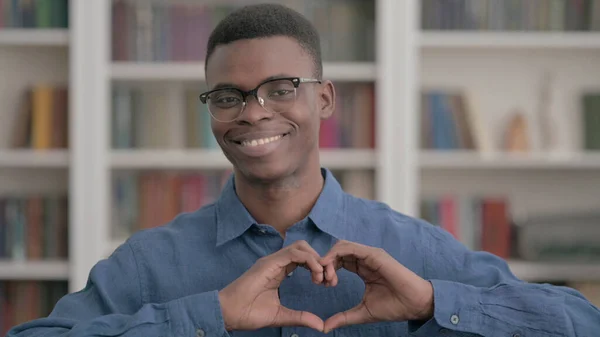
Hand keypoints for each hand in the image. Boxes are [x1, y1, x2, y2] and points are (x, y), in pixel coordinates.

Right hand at [218, 240, 326, 331]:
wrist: (229, 313)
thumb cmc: (249, 313)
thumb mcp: (281, 316)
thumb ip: (300, 317)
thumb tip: (320, 325)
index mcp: (279, 271)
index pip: (304, 260)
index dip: (319, 267)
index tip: (327, 283)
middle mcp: (277, 262)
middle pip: (305, 249)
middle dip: (321, 261)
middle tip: (329, 280)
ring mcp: (273, 260)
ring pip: (301, 247)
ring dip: (316, 259)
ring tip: (322, 277)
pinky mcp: (269, 263)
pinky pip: (294, 253)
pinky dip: (309, 260)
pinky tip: (315, 274)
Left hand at [319, 240, 433, 332]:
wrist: (414, 305)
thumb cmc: (393, 307)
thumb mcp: (362, 312)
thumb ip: (343, 317)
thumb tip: (324, 327)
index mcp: (362, 268)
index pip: (339, 261)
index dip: (327, 270)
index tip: (322, 285)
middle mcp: (365, 258)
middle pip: (337, 253)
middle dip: (325, 264)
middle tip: (320, 281)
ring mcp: (370, 255)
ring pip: (341, 247)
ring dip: (329, 259)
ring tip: (326, 277)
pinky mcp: (374, 254)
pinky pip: (350, 248)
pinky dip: (336, 255)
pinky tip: (330, 268)